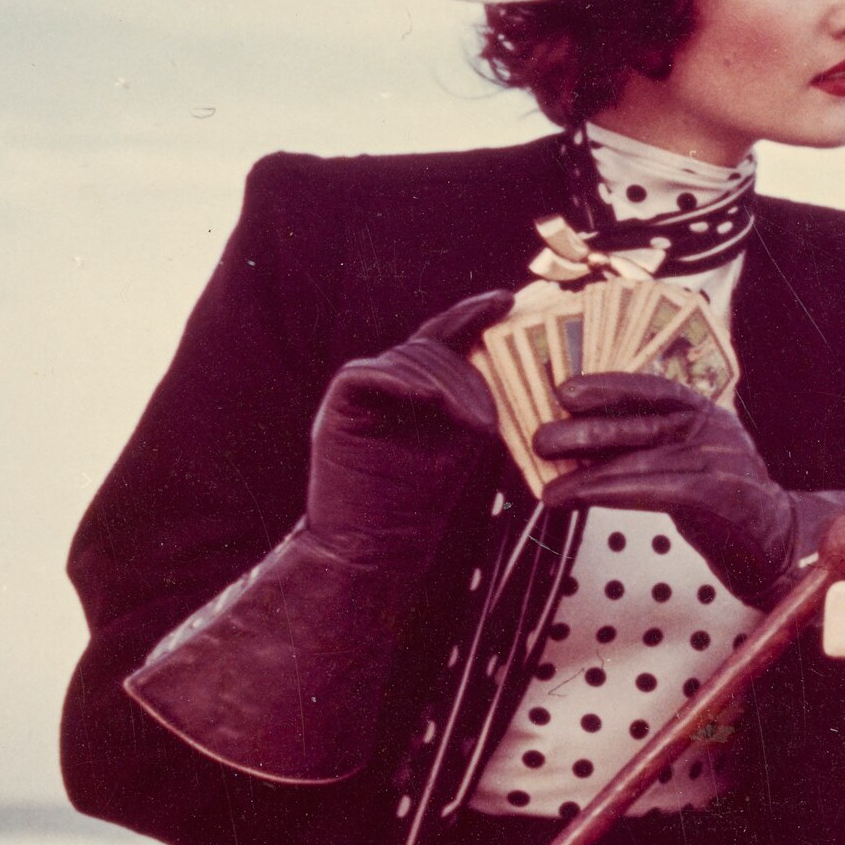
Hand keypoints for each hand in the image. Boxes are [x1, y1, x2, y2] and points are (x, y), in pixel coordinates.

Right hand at [301, 289, 515, 571]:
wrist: (374, 543)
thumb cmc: (417, 500)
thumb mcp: (462, 445)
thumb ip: (475, 403)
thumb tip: (502, 367)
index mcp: (417, 387)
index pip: (445, 335)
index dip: (473, 314)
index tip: (507, 301)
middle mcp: (387, 382)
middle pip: (431, 348)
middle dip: (462, 375)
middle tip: (477, 419)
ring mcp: (361, 393)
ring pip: (404, 360)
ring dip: (439, 385)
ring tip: (458, 423)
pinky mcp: (337, 409)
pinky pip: (366, 375)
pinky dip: (397, 382)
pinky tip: (423, 399)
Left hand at [534, 369, 816, 603]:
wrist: (777, 547)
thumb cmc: (725, 506)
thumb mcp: (692, 462)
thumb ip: (652, 446)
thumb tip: (581, 439)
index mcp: (707, 415)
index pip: (654, 389)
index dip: (608, 387)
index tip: (565, 392)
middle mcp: (714, 432)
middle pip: (641, 424)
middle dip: (585, 431)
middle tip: (541, 441)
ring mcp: (720, 463)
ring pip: (641, 461)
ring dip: (587, 474)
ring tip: (550, 488)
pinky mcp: (719, 497)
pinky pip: (654, 489)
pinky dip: (610, 493)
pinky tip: (579, 499)